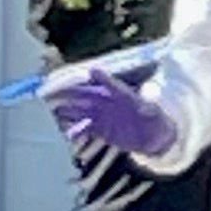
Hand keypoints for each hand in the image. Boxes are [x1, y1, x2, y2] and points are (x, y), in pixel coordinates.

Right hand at [48, 61, 178, 162]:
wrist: (155, 139)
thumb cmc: (157, 120)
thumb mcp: (154, 111)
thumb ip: (150, 101)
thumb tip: (150, 89)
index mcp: (122, 95)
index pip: (109, 84)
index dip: (100, 78)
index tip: (92, 71)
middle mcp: (109, 103)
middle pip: (87, 96)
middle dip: (71, 94)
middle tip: (55, 94)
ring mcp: (103, 116)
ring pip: (81, 111)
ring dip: (68, 111)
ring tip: (53, 112)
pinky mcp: (100, 130)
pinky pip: (84, 128)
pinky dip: (75, 130)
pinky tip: (65, 132)